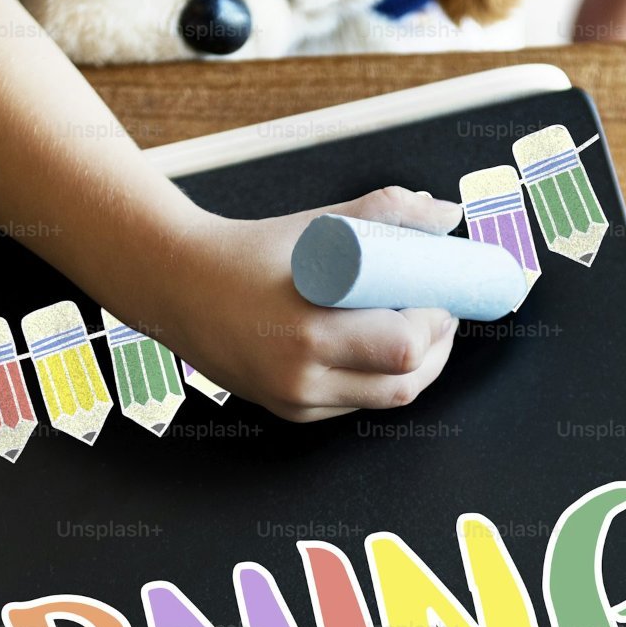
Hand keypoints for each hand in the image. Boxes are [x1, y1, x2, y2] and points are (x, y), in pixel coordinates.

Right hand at [128, 187, 463, 422]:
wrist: (179, 287)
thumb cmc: (249, 252)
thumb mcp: (318, 228)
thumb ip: (386, 215)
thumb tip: (446, 215)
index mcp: (310, 329)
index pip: (404, 345)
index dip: (436, 322)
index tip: (442, 294)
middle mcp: (303, 375)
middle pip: (405, 382)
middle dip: (436, 348)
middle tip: (440, 314)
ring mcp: (297, 400)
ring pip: (386, 400)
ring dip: (416, 368)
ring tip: (419, 331)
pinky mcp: (293, 412)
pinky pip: (357, 404)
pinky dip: (380, 379)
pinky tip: (381, 349)